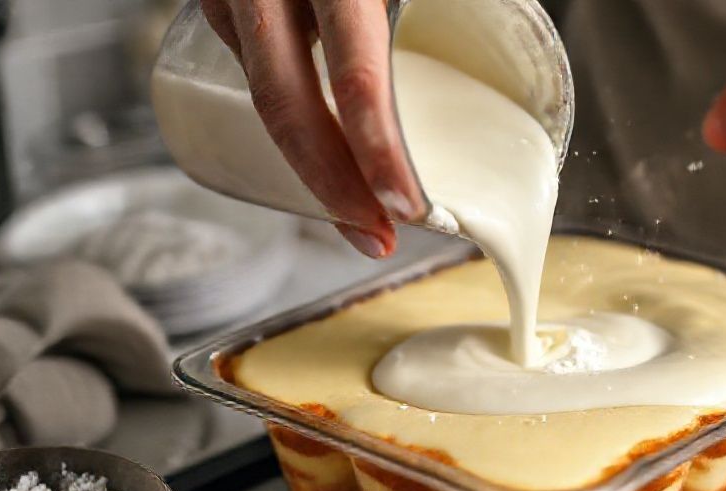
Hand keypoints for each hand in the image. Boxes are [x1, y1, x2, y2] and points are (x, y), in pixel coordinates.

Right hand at [201, 0, 425, 256]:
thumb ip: (426, 22)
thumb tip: (502, 79)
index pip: (357, 73)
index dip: (379, 149)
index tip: (402, 203)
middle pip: (288, 104)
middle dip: (334, 183)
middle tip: (376, 232)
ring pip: (264, 96)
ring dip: (313, 166)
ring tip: (358, 213)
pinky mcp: (222, 4)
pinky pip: (256, 70)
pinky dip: (294, 123)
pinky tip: (327, 158)